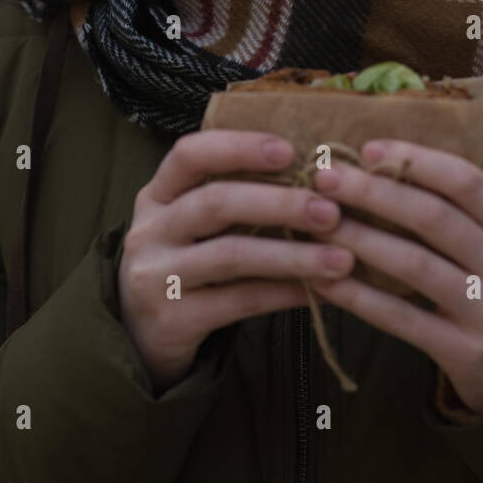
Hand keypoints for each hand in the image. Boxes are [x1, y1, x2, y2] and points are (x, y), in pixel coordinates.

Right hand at [117, 129, 354, 391]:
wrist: (140, 335)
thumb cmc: (187, 262)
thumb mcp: (193, 223)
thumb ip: (236, 196)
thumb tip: (318, 178)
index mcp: (157, 195)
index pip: (189, 155)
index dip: (239, 147)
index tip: (289, 150)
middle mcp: (149, 230)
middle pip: (216, 203)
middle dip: (280, 203)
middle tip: (332, 211)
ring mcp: (156, 277)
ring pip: (232, 256)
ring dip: (293, 254)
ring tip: (342, 259)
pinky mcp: (172, 320)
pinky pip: (238, 302)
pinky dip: (283, 294)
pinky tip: (318, 292)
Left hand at [307, 140, 482, 413]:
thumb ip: (457, 211)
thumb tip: (382, 165)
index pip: (468, 182)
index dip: (417, 160)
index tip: (369, 150)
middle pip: (434, 218)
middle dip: (374, 193)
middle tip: (326, 179)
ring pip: (413, 265)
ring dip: (359, 239)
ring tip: (319, 223)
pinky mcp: (463, 352)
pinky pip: (400, 318)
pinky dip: (358, 296)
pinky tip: (325, 280)